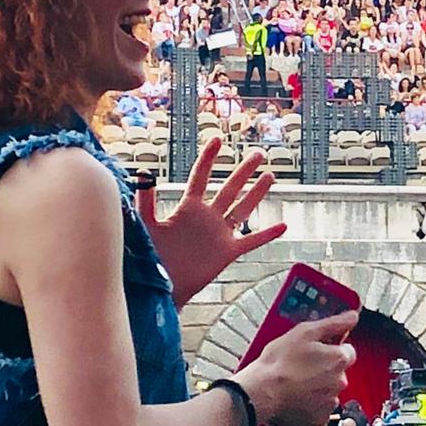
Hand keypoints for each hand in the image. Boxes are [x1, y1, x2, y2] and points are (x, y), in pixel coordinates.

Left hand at [138, 136, 285, 306]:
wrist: (162, 286)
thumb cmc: (150, 258)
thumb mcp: (147, 226)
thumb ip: (145, 202)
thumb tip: (143, 176)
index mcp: (188, 209)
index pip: (201, 177)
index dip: (209, 158)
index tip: (217, 139)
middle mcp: (207, 218)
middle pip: (230, 188)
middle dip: (244, 171)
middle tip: (258, 154)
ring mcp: (220, 234)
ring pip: (243, 209)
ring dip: (257, 193)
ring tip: (270, 176)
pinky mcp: (228, 253)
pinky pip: (252, 241)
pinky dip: (267, 234)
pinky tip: (282, 226)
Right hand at [236, 312, 357, 425]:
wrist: (260, 394)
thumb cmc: (279, 363)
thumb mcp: (305, 332)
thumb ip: (334, 324)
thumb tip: (352, 316)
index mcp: (339, 359)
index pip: (347, 351)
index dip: (331, 348)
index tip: (317, 349)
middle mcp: (339, 382)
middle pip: (337, 371)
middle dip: (323, 368)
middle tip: (300, 364)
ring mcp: (329, 402)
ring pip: (327, 389)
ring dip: (316, 385)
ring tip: (294, 381)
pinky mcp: (318, 417)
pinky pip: (318, 407)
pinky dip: (309, 403)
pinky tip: (294, 395)